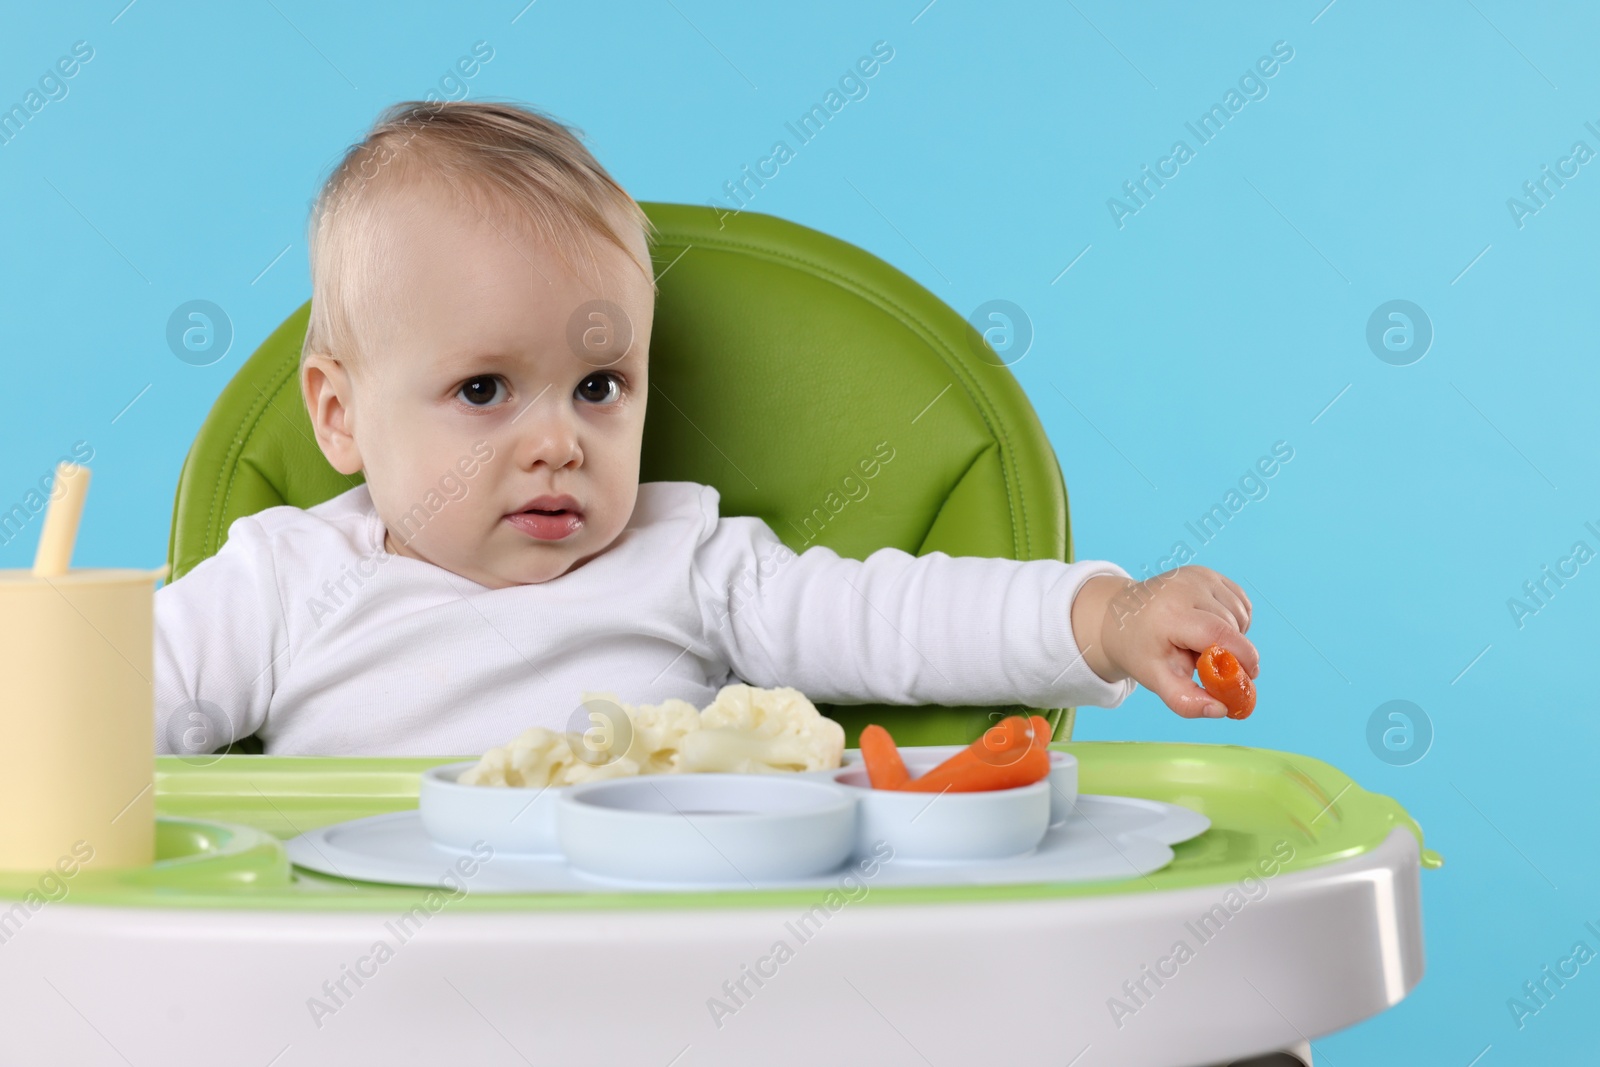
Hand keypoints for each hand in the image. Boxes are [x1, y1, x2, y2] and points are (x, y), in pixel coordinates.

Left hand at [1068, 567, 1258, 718]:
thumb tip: (1221, 710)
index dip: (1241, 656)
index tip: (1249, 677)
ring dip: (1235, 635)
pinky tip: (1213, 628)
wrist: (1118, 616)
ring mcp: (1195, 576)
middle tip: (1213, 665)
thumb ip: (1185, 701)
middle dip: (1233, 651)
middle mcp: (1183, 587)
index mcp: (1169, 613)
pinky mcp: (1205, 572)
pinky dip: (1235, 618)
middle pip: (1231, 625)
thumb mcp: (1156, 679)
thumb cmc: (1140, 650)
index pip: (1217, 632)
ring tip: (1206, 645)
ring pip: (1239, 612)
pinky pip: (1238, 600)